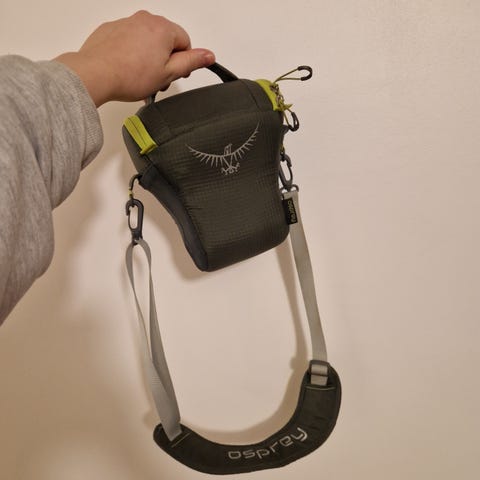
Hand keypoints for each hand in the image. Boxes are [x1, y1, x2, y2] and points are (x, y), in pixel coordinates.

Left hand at [55, 11, 214, 106]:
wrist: (95, 74)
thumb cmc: (129, 75)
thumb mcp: (169, 73)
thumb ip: (191, 62)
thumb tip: (208, 55)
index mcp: (163, 28)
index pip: (185, 42)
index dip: (183, 62)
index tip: (175, 75)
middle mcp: (145, 19)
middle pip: (165, 40)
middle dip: (165, 60)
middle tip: (158, 80)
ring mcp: (126, 22)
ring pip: (146, 40)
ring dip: (148, 57)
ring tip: (140, 77)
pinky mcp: (111, 30)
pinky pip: (128, 41)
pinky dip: (131, 53)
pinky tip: (126, 70)